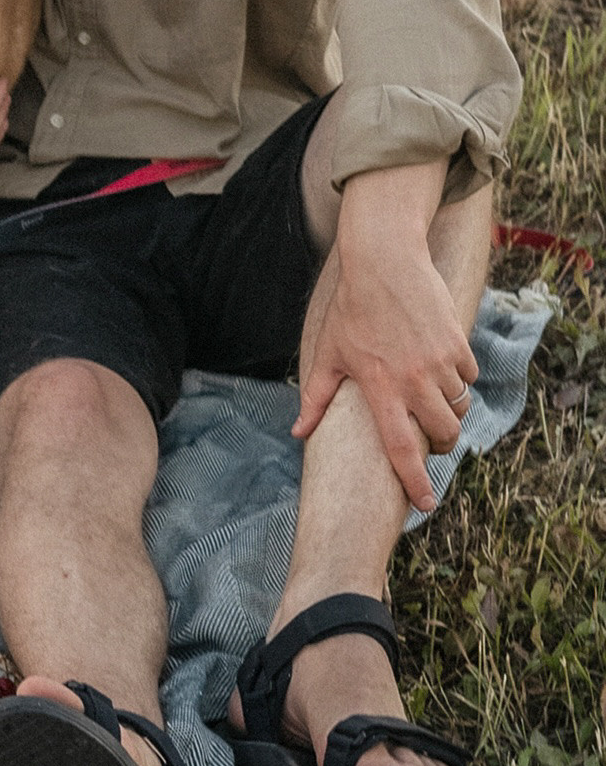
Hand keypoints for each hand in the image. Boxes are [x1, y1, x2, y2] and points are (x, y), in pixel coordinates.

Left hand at [292, 226, 478, 512]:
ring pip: (459, 407)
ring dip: (450, 412)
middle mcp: (413, 380)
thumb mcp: (328, 353)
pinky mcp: (457, 343)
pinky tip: (441, 367)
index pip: (400, 447)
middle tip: (432, 440)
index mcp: (379, 388)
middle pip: (443, 433)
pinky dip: (459, 380)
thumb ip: (316, 398)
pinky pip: (468, 377)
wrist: (384, 260)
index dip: (414, 481)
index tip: (426, 505)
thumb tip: (298, 433)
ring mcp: (439, 361)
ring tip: (432, 400)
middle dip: (441, 444)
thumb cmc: (351, 308)